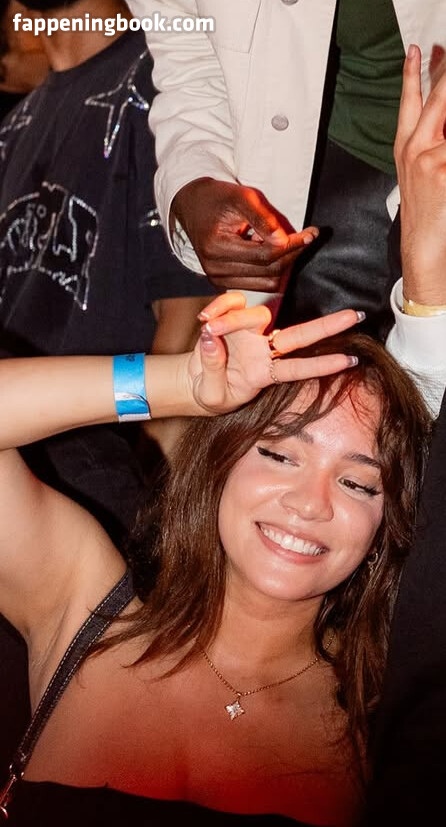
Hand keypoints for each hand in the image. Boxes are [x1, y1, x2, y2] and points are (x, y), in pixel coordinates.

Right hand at [172, 178, 318, 292]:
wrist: (193, 206)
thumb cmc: (218, 198)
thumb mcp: (241, 197)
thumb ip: (263, 219)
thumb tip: (284, 241)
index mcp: (216, 248)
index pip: (265, 256)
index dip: (292, 245)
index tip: (311, 233)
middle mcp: (215, 270)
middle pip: (268, 272)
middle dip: (292, 255)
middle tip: (306, 237)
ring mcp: (218, 280)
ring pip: (267, 283)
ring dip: (284, 264)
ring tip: (287, 243)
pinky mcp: (224, 283)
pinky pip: (259, 284)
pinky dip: (272, 270)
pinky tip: (273, 251)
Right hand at [186, 293, 360, 414]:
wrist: (194, 383)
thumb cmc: (211, 393)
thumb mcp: (210, 394)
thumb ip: (212, 368)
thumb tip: (211, 339)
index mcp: (264, 374)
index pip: (298, 369)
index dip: (322, 365)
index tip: (351, 361)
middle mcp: (263, 350)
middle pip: (299, 335)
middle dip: (327, 326)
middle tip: (355, 315)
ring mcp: (250, 332)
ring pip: (258, 316)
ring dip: (233, 318)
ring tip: (209, 327)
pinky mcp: (232, 317)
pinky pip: (232, 304)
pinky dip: (219, 306)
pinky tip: (204, 317)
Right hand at [395, 45, 445, 304]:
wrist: (424, 251)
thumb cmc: (426, 218)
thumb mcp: (424, 176)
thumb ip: (432, 146)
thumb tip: (439, 129)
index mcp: (406, 149)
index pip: (410, 101)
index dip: (413, 73)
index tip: (418, 50)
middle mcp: (415, 149)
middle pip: (438, 96)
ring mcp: (430, 158)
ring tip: (443, 157)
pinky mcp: (443, 169)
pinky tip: (444, 166)